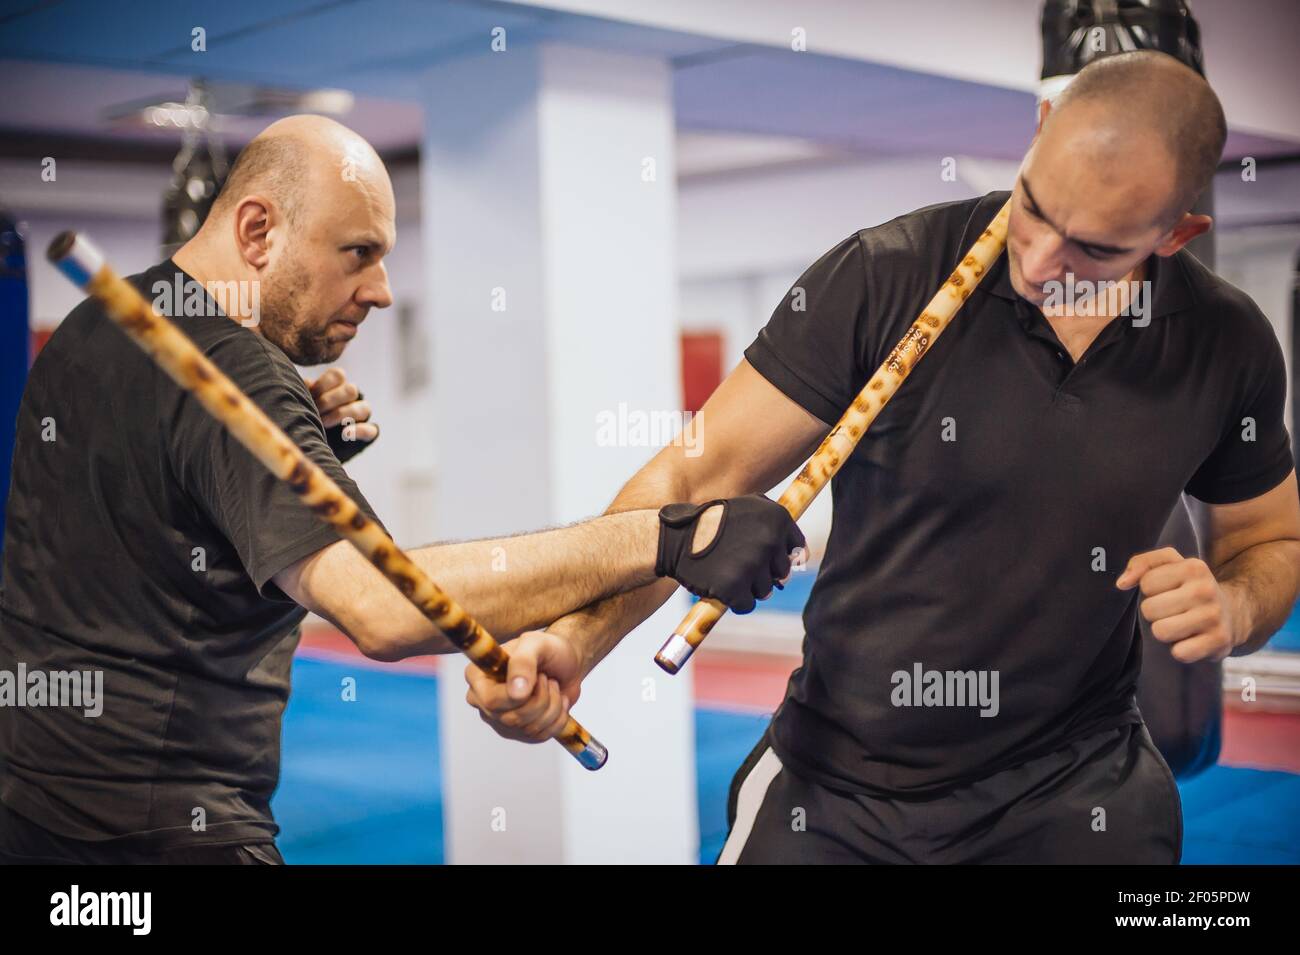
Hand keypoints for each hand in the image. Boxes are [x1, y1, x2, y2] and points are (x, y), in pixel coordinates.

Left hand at [304, 367, 378, 460]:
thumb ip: (304, 393)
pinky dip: (360, 430)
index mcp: (336, 387)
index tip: (309, 396)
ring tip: (324, 424)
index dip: (324, 384)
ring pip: (364, 408)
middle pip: (351, 390)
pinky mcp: (366, 434)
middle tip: (316, 411)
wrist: (308, 446)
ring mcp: (360, 417)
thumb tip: (306, 383)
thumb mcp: (301, 403)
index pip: (338, 375)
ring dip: (342, 414)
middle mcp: (350, 400)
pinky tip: (346, 434)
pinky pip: (372, 429)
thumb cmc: (303, 419)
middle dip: (330, 401)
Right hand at [464, 631, 582, 743]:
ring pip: (528, 729)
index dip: (518, 697)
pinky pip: (540, 736)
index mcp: (478, 676)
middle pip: (511, 718)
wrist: (566, 662)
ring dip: (553, 706)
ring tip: (553, 685)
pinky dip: (558, 719)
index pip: (491, 701)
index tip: (540, 677)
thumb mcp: (536, 644)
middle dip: (541, 699)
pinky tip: (558, 701)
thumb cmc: (547, 649)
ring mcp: (499, 718)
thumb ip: (523, 662)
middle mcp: (483, 699)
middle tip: (547, 678)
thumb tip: (515, 693)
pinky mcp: (518, 731)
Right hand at [656, 494, 805, 613]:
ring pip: (765, 591)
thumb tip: (801, 554)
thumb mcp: (748, 507)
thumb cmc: (711, 522)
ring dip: (748, 588)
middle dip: (764, 574)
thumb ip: (775, 524)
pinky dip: (735, 602)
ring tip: (726, 573)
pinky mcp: (735, 587)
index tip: (767, 561)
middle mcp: (769, 540)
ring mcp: (752, 564)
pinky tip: (720, 587)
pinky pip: (747, 605)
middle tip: (739, 565)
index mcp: (777, 518)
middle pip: (782, 573)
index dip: (782, 559)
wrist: (674, 538)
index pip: (797, 550)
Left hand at [1116, 547, 1243, 662]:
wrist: (1232, 614)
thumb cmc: (1189, 588)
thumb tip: (1122, 583)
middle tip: (1172, 611)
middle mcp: (1206, 590)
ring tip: (1178, 625)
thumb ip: (1141, 564)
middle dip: (1155, 613)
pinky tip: (1190, 641)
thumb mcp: (1169, 565)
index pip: (1146, 583)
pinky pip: (1180, 653)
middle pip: (1149, 609)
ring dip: (1164, 632)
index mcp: (1193, 567)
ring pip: (1161, 631)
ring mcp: (1214, 617)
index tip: (1167, 591)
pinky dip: (1180, 650)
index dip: (1151, 590)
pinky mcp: (1219, 642)